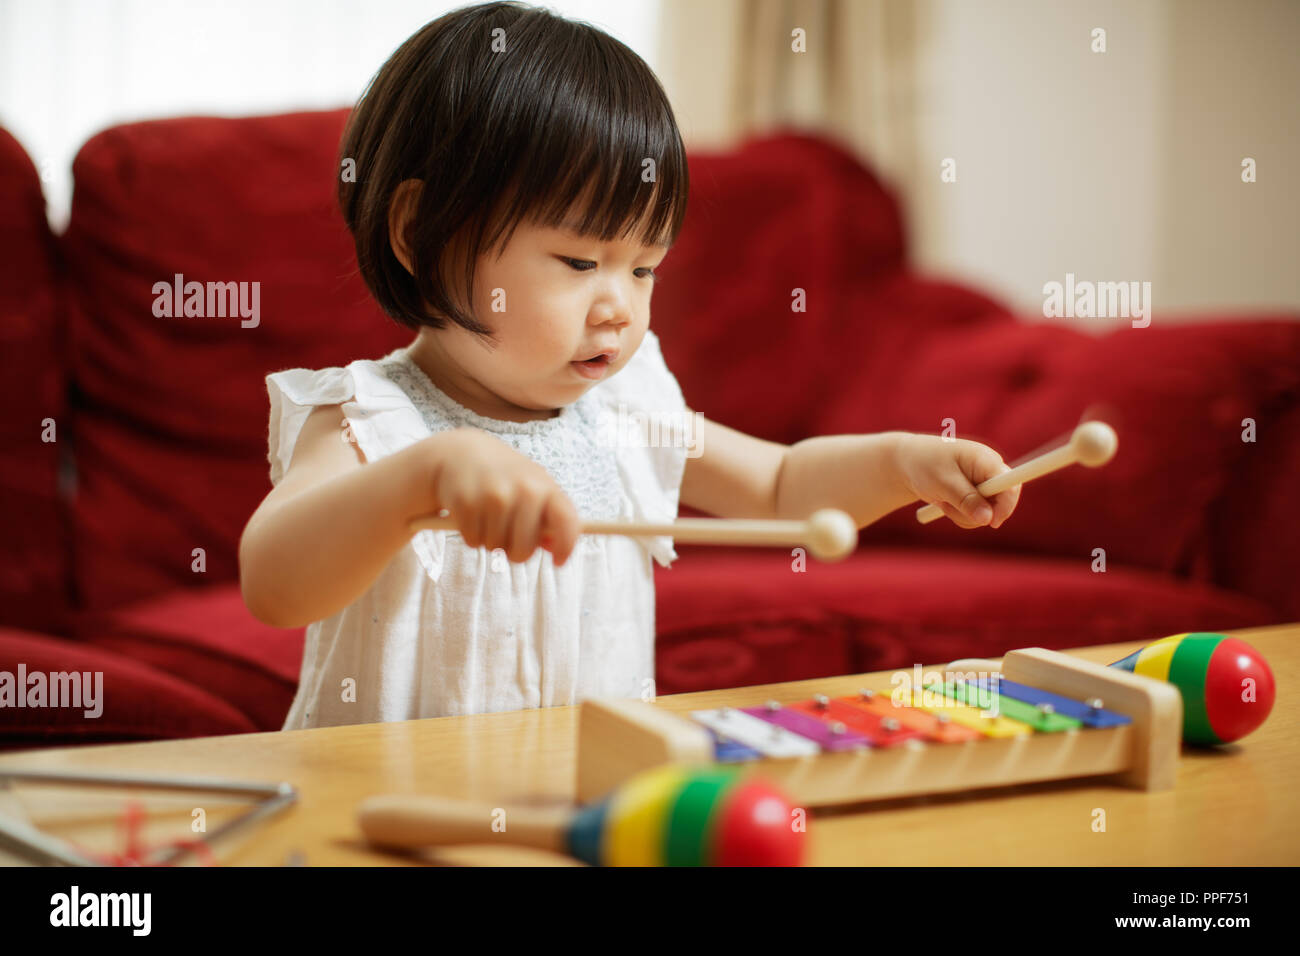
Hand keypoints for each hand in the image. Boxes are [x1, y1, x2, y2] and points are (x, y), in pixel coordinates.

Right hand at [421, 428, 581, 564]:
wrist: (463, 453)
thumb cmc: (504, 476)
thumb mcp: (533, 487)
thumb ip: (548, 518)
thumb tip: (556, 549)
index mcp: (545, 486)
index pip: (565, 521)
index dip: (566, 546)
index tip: (558, 562)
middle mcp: (523, 490)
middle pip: (523, 549)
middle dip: (515, 552)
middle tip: (510, 537)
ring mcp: (494, 496)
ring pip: (495, 547)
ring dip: (491, 540)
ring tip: (488, 517)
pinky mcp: (466, 503)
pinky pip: (473, 541)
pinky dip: (472, 535)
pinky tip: (473, 514)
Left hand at [893, 433, 1021, 528]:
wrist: (908, 462)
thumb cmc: (925, 464)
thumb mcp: (943, 483)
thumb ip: (966, 500)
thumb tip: (988, 519)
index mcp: (986, 459)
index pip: (1011, 484)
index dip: (1006, 505)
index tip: (992, 523)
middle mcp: (990, 470)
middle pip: (1001, 502)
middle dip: (977, 513)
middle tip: (949, 507)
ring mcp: (984, 483)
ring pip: (987, 513)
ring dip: (964, 514)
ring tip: (943, 500)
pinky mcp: (976, 494)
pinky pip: (977, 515)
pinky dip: (960, 515)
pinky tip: (945, 502)